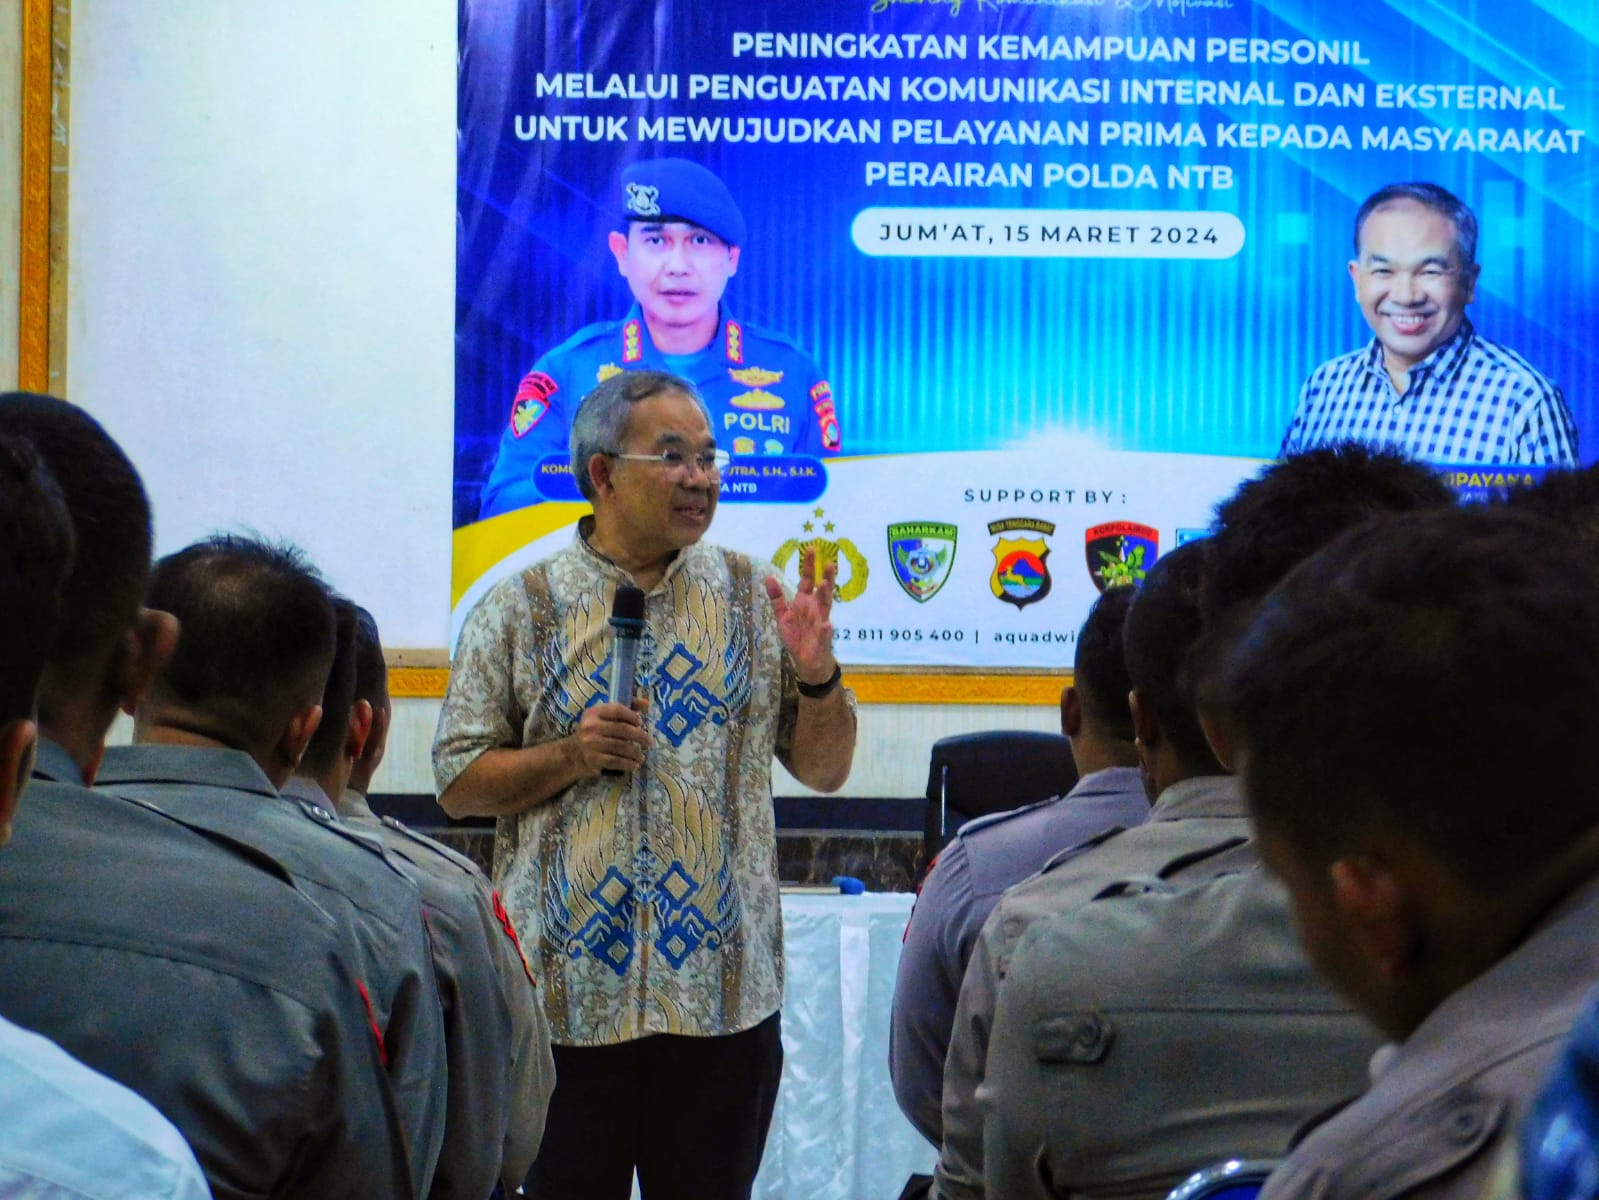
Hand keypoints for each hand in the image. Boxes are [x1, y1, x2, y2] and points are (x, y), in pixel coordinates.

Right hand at [568, 696, 650, 776]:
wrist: (573, 753)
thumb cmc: (594, 731)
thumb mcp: (605, 716)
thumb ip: (626, 707)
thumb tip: (646, 704)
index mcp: (594, 712)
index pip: (617, 710)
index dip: (632, 715)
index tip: (640, 722)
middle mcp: (591, 726)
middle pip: (622, 729)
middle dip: (640, 736)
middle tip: (649, 742)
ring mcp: (591, 744)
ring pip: (621, 747)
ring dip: (635, 752)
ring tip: (641, 756)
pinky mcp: (593, 759)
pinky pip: (616, 761)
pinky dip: (628, 764)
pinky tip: (635, 765)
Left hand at [764, 547, 837, 684]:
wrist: (806, 660)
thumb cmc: (796, 636)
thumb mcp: (782, 616)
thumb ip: (777, 598)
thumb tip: (769, 577)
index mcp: (804, 602)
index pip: (807, 580)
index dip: (808, 566)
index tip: (811, 549)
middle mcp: (815, 609)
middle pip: (821, 590)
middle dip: (825, 576)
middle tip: (829, 562)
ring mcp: (821, 622)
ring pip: (825, 607)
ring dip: (826, 596)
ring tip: (825, 584)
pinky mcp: (823, 639)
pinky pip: (824, 634)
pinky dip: (826, 630)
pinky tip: (826, 624)